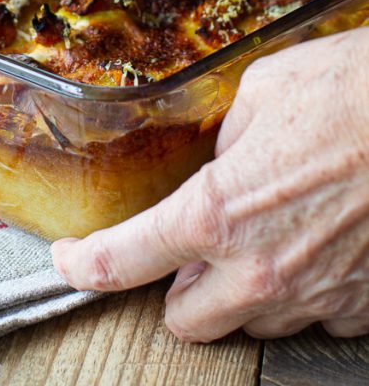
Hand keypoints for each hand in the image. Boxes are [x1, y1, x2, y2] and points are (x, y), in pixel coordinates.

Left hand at [51, 28, 368, 340]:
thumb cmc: (353, 92)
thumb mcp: (263, 91)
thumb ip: (223, 138)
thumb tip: (218, 161)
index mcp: (218, 212)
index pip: (124, 259)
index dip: (86, 264)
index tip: (73, 259)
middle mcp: (260, 271)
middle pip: (184, 321)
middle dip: (179, 285)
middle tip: (194, 245)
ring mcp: (315, 299)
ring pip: (250, 323)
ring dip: (242, 289)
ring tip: (268, 234)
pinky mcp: (362, 309)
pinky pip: (312, 317)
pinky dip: (302, 290)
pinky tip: (316, 243)